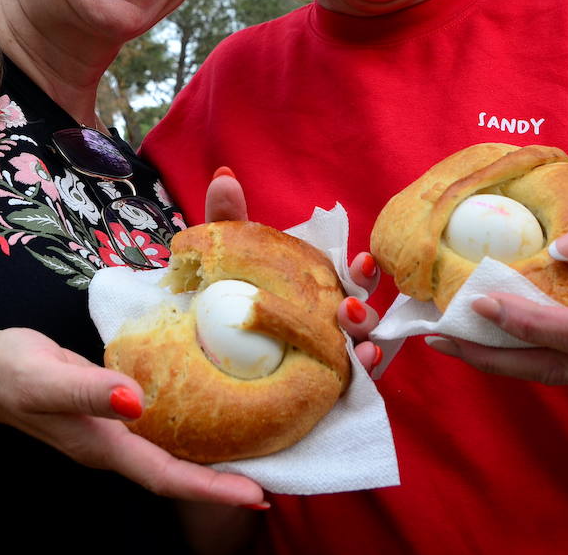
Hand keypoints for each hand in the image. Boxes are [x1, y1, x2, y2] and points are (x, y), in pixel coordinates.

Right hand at [0, 328, 264, 506]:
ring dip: (211, 462)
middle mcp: (114, 447)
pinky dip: (190, 433)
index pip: (168, 476)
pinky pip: (160, 433)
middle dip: (223, 483)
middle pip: (177, 475)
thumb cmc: (11, 371)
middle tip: (273, 480)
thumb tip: (136, 401)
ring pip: (171, 457)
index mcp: (104, 446)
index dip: (213, 488)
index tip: (256, 493)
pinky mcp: (112, 413)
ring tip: (257, 455)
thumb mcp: (46, 376)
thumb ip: (88, 389)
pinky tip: (212, 419)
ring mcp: (113, 434)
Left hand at [204, 167, 383, 375]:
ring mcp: (331, 359)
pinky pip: (352, 384)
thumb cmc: (225, 306)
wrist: (203, 373)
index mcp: (317, 292)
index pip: (351, 278)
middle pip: (361, 316)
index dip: (364, 270)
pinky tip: (361, 366)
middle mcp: (330, 324)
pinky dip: (362, 373)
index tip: (363, 261)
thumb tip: (224, 175)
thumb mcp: (225, 263)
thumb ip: (229, 222)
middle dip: (364, 310)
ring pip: (360, 349)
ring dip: (363, 341)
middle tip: (349, 308)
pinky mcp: (325, 391)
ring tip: (354, 340)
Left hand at [428, 205, 567, 383]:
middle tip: (442, 336)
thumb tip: (560, 247)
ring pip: (554, 372)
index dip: (535, 322)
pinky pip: (558, 363)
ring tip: (447, 338)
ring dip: (498, 359)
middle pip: (560, 367)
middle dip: (496, 356)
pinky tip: (481, 334)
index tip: (486, 303)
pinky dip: (517, 351)